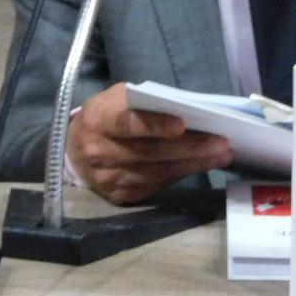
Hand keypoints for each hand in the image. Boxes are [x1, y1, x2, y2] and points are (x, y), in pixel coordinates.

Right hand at [67, 81, 233, 204]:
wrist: (73, 150)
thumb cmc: (105, 116)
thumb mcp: (117, 99)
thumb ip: (144, 103)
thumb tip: (186, 111)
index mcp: (98, 120)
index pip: (129, 123)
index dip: (155, 125)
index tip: (183, 124)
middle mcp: (99, 152)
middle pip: (151, 152)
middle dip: (190, 147)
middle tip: (222, 142)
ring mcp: (109, 178)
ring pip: (158, 172)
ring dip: (194, 164)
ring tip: (222, 154)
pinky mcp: (119, 196)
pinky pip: (156, 185)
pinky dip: (182, 173)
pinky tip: (201, 165)